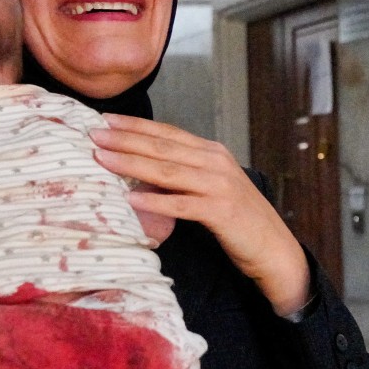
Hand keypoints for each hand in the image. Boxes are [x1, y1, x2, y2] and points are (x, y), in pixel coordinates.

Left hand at [92, 116, 309, 315]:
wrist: (274, 248)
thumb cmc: (239, 220)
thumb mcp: (211, 188)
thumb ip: (184, 175)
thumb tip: (142, 168)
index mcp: (213, 152)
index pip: (168, 132)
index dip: (136, 125)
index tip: (105, 120)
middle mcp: (216, 162)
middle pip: (163, 147)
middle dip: (125, 139)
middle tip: (93, 134)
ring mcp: (220, 185)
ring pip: (168, 171)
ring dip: (132, 163)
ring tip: (102, 158)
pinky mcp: (221, 211)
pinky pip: (181, 204)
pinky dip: (155, 201)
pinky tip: (131, 198)